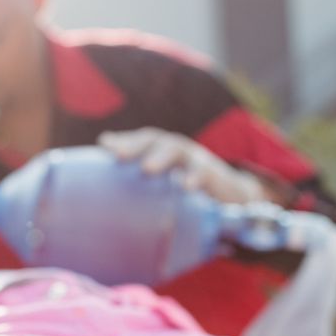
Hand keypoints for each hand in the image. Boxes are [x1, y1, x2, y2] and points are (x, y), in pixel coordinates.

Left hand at [99, 128, 273, 204]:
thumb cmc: (188, 186)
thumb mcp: (165, 183)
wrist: (230, 195)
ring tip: (147, 169)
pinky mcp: (214, 174)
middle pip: (155, 140)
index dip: (124, 140)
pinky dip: (194, 178)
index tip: (104, 144)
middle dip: (136, 145)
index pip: (142, 140)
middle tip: (118, 155)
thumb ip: (139, 178)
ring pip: (176, 151)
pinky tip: (186, 187)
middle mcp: (177, 149)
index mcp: (163, 150)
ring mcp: (195, 159)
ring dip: (161, 157)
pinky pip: (203, 173)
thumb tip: (109, 173)